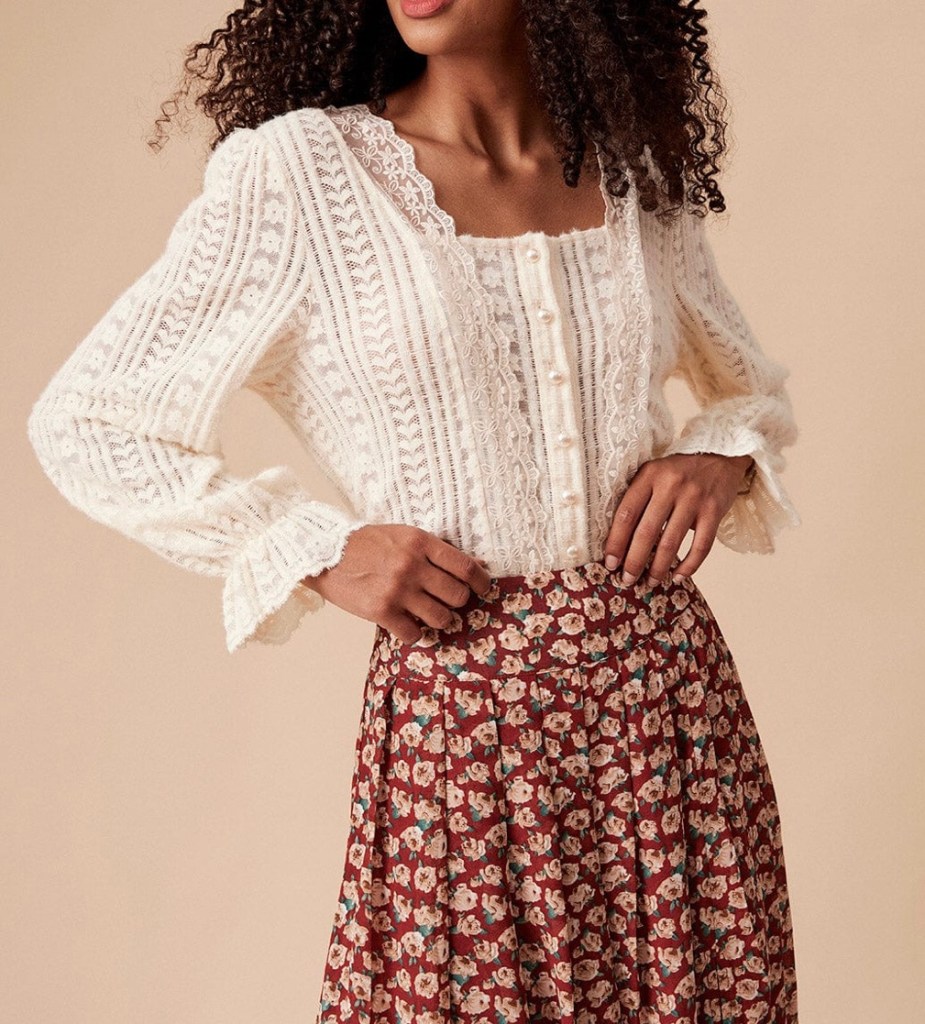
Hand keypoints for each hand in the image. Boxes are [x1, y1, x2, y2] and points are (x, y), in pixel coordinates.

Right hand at [300, 523, 492, 643]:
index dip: (481, 582)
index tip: (483, 589)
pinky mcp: (380, 611)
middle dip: (457, 602)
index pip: (465, 567)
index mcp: (420, 542)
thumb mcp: (404, 535)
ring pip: (441, 618)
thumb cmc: (367, 543)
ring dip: (440, 621)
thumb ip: (435, 550)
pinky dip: (416, 634)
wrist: (324, 552)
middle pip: (457, 596)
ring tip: (431, 616)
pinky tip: (408, 625)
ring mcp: (396, 590)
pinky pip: (414, 634)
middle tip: (448, 602)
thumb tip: (475, 567)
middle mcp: (411, 566)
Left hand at [603, 452, 754, 585]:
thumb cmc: (680, 469)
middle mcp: (671, 485)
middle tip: (627, 580)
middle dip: (634, 561)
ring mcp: (694, 498)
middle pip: (647, 532)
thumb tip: (618, 538)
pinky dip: (689, 565)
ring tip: (650, 582)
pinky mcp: (714, 510)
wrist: (721, 454)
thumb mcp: (654, 472)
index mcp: (650, 475)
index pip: (626, 513)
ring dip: (659, 568)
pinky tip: (678, 576)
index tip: (610, 563)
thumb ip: (638, 496)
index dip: (616, 542)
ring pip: (672, 542)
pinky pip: (701, 546)